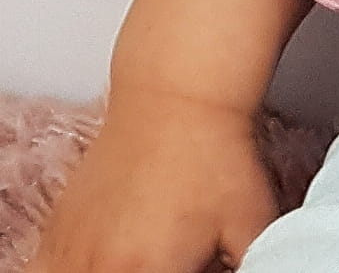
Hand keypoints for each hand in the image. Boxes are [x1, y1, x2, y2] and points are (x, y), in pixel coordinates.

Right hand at [26, 89, 283, 272]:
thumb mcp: (253, 222)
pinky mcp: (56, 234)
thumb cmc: (217, 155)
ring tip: (143, 257)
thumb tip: (268, 272)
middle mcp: (102, 268)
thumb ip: (260, 264)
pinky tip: (106, 259)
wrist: (178, 95)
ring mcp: (72, 252)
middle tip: (172, 258)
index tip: (190, 267)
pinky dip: (75, 272)